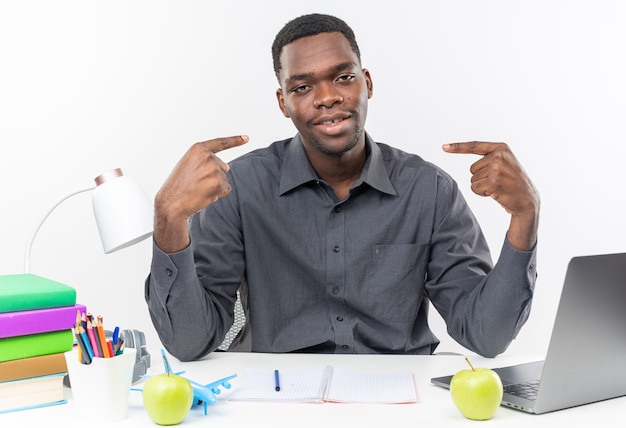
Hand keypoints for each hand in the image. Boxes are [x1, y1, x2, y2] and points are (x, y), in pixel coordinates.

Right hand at [154, 135, 248, 251]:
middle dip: (214, 177)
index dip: (235, 140)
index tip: (246, 138)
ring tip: (198, 189)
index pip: (220, 143)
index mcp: (198, 149)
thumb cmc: (178, 185)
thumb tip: (227, 166)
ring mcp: (213, 169)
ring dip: (215, 187)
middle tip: (196, 184)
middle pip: (223, 167)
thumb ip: (206, 161)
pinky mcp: (218, 182)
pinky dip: (218, 194)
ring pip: (224, 179)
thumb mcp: (188, 164)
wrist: (171, 202)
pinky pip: (226, 189)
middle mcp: (207, 156)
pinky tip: (204, 195)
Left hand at [443, 141, 538, 250]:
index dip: (458, 147)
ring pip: (473, 179)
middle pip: (472, 168)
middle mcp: (499, 155)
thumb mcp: (504, 164)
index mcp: (501, 148)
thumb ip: (489, 159)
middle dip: (481, 178)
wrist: (528, 200)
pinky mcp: (493, 181)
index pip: (475, 146)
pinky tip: (496, 193)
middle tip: (499, 182)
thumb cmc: (513, 183)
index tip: (443, 147)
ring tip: (499, 187)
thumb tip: (471, 166)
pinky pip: (474, 188)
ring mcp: (497, 168)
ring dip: (482, 186)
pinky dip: (482, 193)